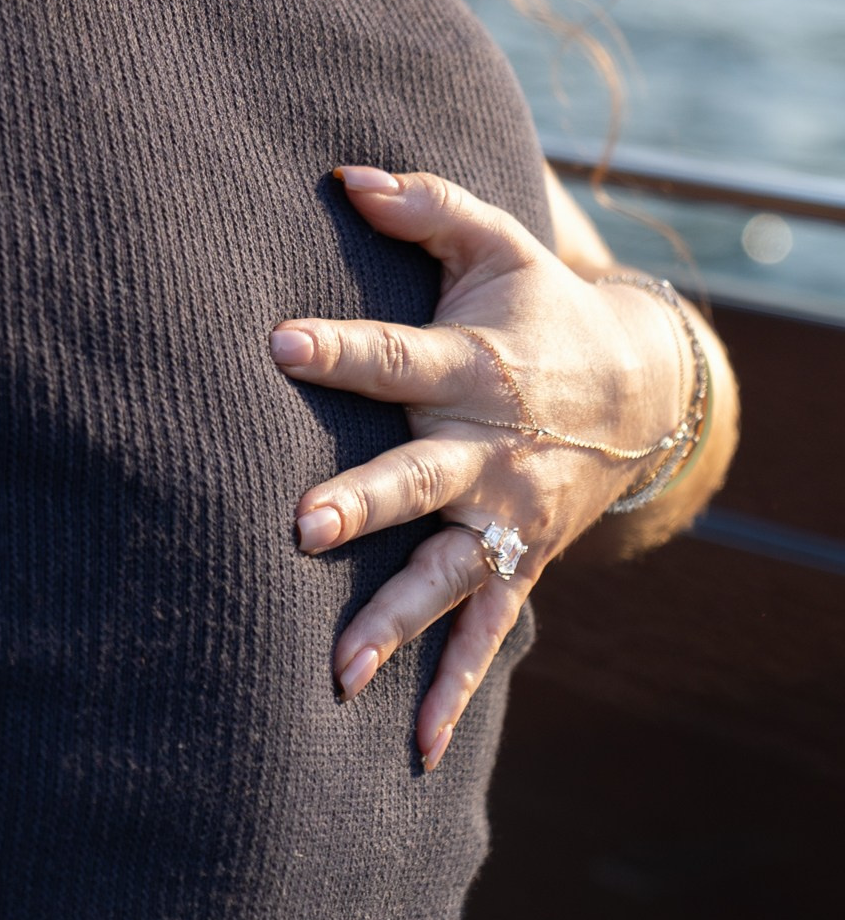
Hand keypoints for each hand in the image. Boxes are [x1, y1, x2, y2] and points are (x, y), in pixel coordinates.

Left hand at [269, 167, 698, 769]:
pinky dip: (455, 691)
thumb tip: (346, 174)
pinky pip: (485, 634)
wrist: (639, 390)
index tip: (280, 343)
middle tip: (301, 526)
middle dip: (363, 504)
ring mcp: (504, 518)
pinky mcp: (517, 563)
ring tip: (338, 668)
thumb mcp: (495, 239)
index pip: (397, 356)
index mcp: (474, 366)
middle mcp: (487, 451)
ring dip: (395, 621)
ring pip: (446, 576)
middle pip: (417, 480)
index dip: (341, 349)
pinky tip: (415, 745)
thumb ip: (425, 203)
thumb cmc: (536, 303)